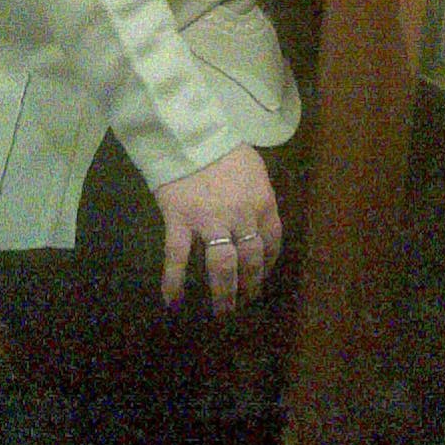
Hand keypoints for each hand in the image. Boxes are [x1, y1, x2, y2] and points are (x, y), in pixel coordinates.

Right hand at [153, 144, 282, 314]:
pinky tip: (172, 302)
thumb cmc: (222, 147)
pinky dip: (174, 282)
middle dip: (249, 286)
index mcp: (263, 202)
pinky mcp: (181, 221)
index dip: (268, 264)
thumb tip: (257, 220)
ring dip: (223, 293)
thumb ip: (257, 196)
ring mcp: (210, 221)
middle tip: (243, 302)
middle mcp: (241, 216)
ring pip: (222, 266)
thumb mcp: (253, 169)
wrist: (189, 132)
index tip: (261, 277)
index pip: (272, 242)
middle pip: (250, 260)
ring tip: (221, 311)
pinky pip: (178, 257)